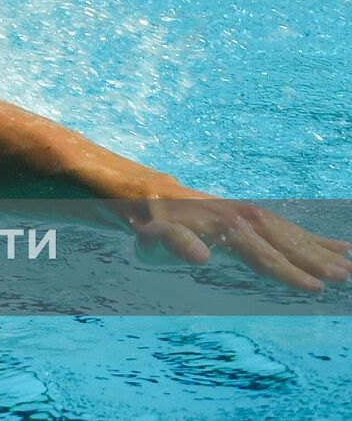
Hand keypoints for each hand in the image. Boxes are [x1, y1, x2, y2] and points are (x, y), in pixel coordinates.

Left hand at [117, 197, 351, 291]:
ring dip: (320, 249)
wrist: (149, 194)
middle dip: (315, 260)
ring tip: (349, 266)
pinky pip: (288, 226)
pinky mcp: (252, 214)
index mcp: (224, 226)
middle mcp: (242, 217)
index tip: (314, 287)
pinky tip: (339, 246)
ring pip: (291, 233)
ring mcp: (250, 213)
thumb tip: (201, 256)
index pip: (262, 255)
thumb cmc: (151, 223)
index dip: (287, 272)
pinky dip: (313, 237)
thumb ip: (175, 244)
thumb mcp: (153, 236)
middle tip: (344, 276)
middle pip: (285, 242)